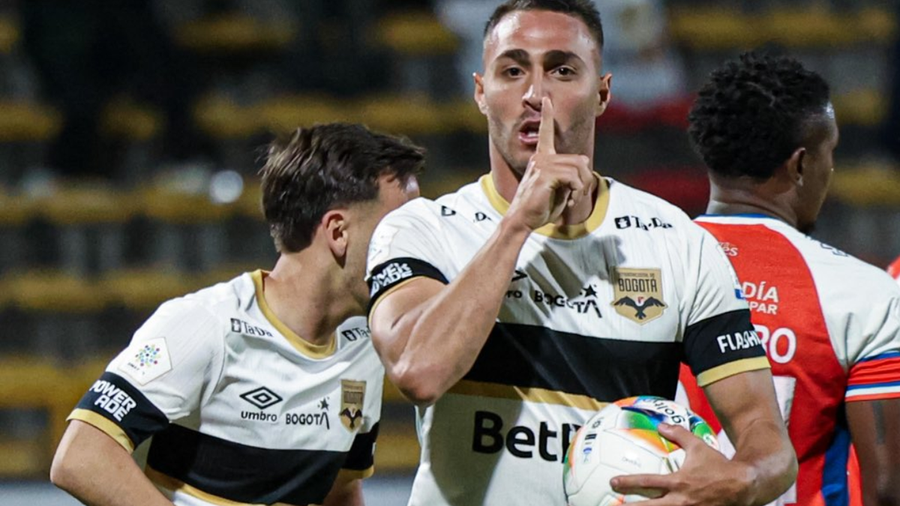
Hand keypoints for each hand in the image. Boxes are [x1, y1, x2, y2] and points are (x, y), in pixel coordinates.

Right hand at [505, 97, 592, 231]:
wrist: (522, 220)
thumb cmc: (539, 208)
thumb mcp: (558, 189)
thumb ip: (569, 174)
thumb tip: (583, 160)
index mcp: (541, 159)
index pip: (545, 133)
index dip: (547, 116)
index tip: (546, 99)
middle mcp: (540, 158)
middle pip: (579, 160)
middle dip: (586, 180)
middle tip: (579, 196)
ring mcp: (541, 165)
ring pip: (579, 169)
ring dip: (582, 188)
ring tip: (573, 200)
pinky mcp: (544, 175)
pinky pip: (573, 178)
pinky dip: (577, 192)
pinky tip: (569, 202)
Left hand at [611, 423, 755, 505]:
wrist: (744, 486)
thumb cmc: (719, 466)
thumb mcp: (699, 447)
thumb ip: (679, 435)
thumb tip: (662, 424)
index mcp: (678, 482)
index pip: (648, 482)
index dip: (628, 483)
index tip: (613, 483)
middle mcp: (681, 501)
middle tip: (611, 505)